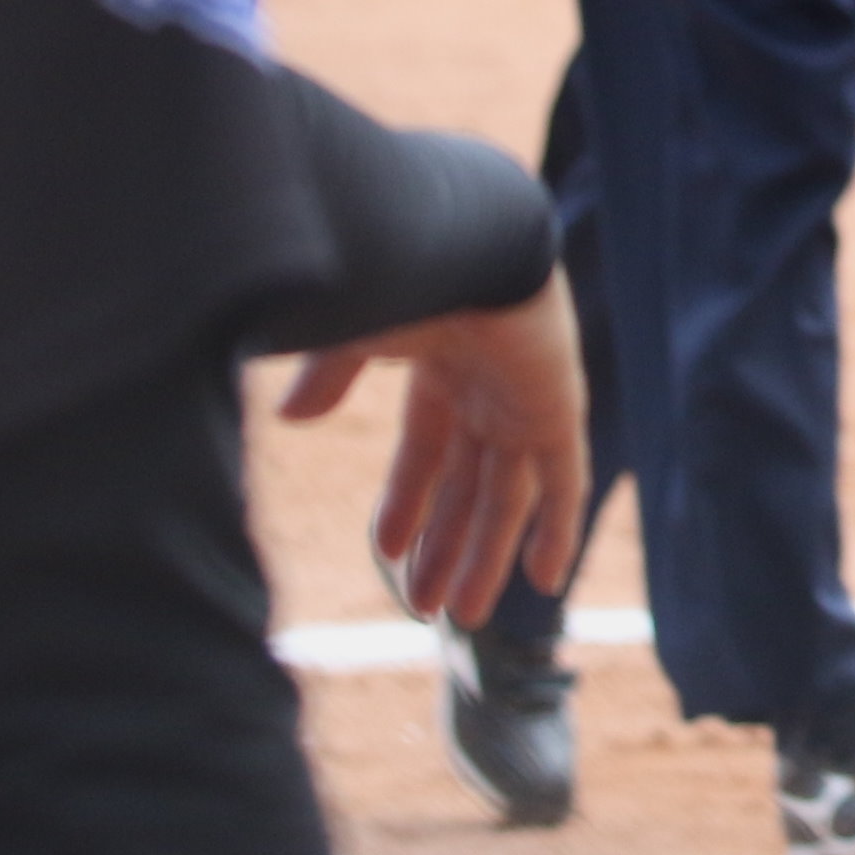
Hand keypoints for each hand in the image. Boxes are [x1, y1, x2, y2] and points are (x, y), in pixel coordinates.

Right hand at [287, 281, 584, 621]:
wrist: (472, 238)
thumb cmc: (407, 274)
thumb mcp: (351, 333)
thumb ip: (327, 377)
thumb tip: (289, 417)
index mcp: (438, 367)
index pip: (424, 452)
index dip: (406, 504)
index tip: (387, 555)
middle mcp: (485, 388)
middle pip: (467, 485)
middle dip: (445, 544)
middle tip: (425, 608)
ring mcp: (526, 400)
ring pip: (508, 496)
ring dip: (486, 554)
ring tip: (465, 616)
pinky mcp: (560, 408)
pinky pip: (565, 481)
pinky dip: (559, 529)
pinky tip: (544, 582)